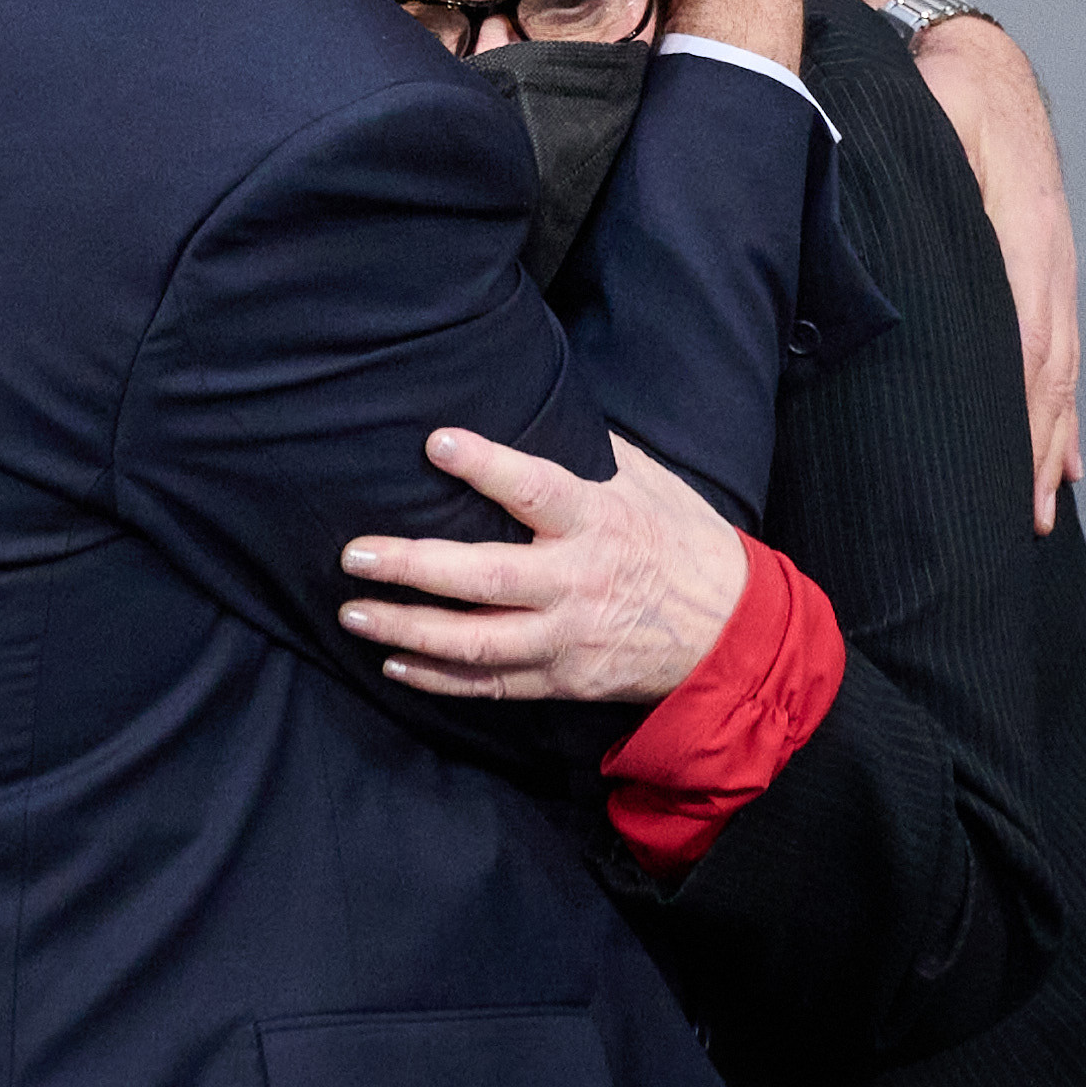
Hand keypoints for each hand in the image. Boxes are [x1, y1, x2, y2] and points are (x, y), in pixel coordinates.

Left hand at [333, 426, 747, 702]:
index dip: (487, 466)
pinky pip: (491, 684)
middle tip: (355, 554)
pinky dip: (438, 677)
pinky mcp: (563, 679)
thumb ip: (587, 450)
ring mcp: (567, 638)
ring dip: (408, 629)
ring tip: (354, 612)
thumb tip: (532, 402)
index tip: (437, 443)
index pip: (536, 489)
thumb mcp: (648, 482)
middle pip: (485, 579)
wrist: (731, 633)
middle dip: (413, 567)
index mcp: (599, 521)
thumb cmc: (682, 541)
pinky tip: (394, 661)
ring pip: (476, 642)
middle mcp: (577, 582)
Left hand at [901, 13, 1084, 532]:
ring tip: (1040, 504)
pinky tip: (1063, 457)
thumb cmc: (941, 89)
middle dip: (1037, 443)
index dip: (1020, 399)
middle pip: (1049, 367)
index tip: (1007, 459)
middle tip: (1019, 514)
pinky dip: (1062, 408)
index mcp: (1022, 228)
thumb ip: (920, 171)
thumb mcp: (930, 115)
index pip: (1025, 331)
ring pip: (1059, 369)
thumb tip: (897, 228)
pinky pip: (1059, 350)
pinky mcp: (1043, 273)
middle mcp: (1047, 258)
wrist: (976, 56)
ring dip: (1052, 438)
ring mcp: (1051, 270)